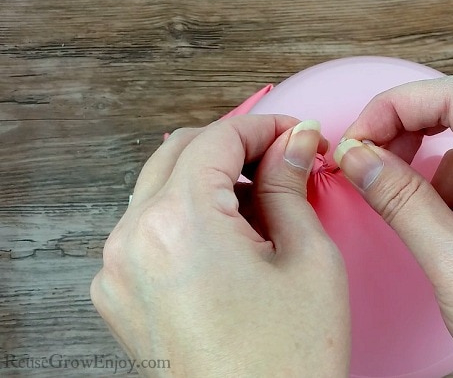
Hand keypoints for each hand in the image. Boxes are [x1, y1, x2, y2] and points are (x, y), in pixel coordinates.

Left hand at [91, 116, 349, 376]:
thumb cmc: (289, 361)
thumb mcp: (309, 259)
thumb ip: (291, 185)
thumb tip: (294, 141)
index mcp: (180, 225)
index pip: (217, 138)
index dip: (263, 125)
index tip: (294, 132)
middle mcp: (132, 241)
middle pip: (180, 152)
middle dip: (235, 146)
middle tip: (283, 159)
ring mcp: (116, 270)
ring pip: (160, 186)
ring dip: (209, 178)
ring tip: (262, 200)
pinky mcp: (118, 294)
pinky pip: (148, 226)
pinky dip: (187, 213)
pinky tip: (230, 235)